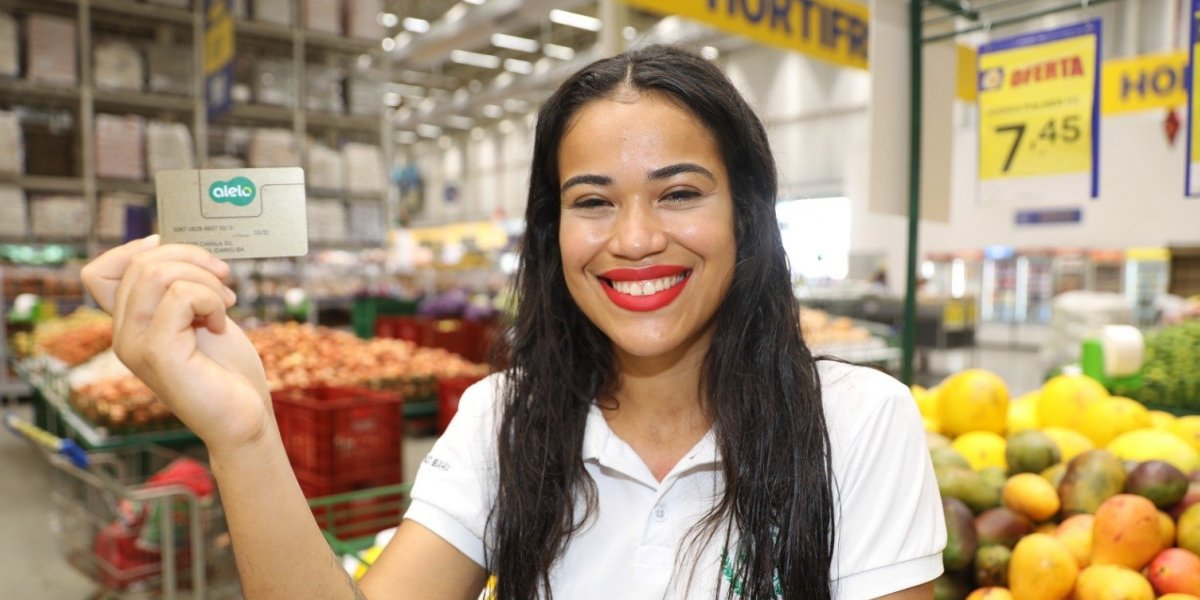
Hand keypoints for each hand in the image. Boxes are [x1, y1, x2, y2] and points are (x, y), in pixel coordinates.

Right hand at [82, 237, 273, 452]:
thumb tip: (166, 247)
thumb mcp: (198, 318)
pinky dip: (210, 300)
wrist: (244, 417)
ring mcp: (135, 345)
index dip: (135, 251)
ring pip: (157, 273)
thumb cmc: (227, 370)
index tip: (181, 256)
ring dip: (205, 279)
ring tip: (225, 304)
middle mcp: (123, 335)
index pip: (98, 272)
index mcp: (129, 325)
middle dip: (192, 259)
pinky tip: (219, 324)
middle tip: (224, 283)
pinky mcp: (158, 353)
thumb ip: (177, 290)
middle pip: (141, 263)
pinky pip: (180, 296)